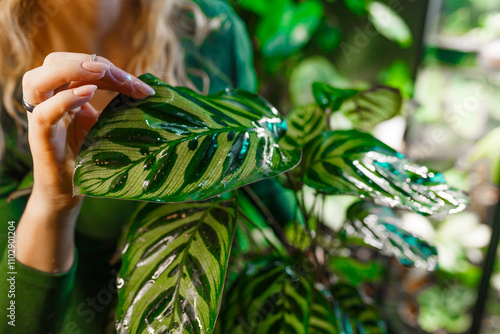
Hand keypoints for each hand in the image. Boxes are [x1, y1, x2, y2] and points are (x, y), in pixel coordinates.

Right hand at [23, 52, 154, 210]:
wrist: (71, 191)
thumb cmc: (89, 157)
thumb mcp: (105, 126)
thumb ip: (116, 106)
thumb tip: (147, 90)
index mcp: (62, 94)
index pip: (80, 66)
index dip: (110, 69)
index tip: (142, 88)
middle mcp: (47, 101)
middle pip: (57, 62)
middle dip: (93, 64)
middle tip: (125, 79)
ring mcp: (41, 118)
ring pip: (39, 80)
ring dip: (71, 70)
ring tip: (101, 74)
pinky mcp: (40, 139)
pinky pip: (44, 113)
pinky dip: (65, 99)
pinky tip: (88, 93)